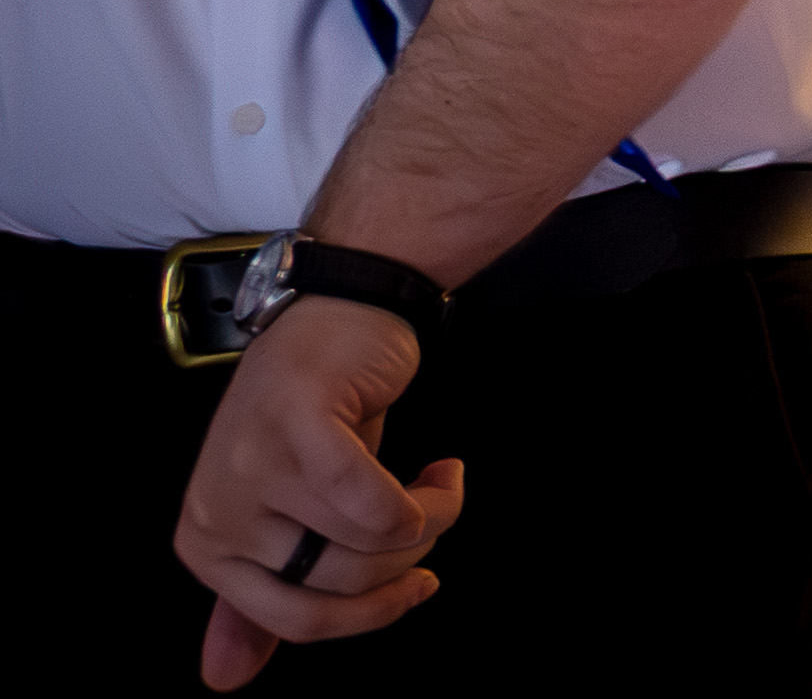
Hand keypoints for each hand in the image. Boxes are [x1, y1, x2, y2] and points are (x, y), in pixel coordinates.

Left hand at [175, 297, 461, 687]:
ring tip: (438, 481)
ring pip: (370, 543)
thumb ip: (258, 595)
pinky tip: (443, 467)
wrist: (344, 311)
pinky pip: (377, 503)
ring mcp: (254, 465)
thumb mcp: (281, 513)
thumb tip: (226, 679)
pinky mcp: (301, 425)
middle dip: (410, 561)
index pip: (295, 622)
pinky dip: (429, 493)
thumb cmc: (318, 412)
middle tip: (430, 514)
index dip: (373, 613)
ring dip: (433, 517)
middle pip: (339, 586)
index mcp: (207, 543)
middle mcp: (217, 510)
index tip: (419, 584)